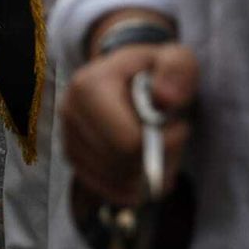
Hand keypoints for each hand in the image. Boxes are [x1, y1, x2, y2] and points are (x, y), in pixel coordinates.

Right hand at [62, 43, 197, 206]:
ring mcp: (67, 137)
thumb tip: (165, 99)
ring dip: (147, 175)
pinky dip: (131, 187)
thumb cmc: (153, 70)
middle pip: (120, 164)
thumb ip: (177, 71)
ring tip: (159, 149)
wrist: (126, 77)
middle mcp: (69, 112)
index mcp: (89, 86)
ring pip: (114, 180)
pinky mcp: (73, 157)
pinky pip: (105, 189)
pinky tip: (146, 167)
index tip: (180, 128)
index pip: (126, 142)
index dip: (163, 144)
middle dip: (157, 160)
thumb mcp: (175, 59)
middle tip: (172, 140)